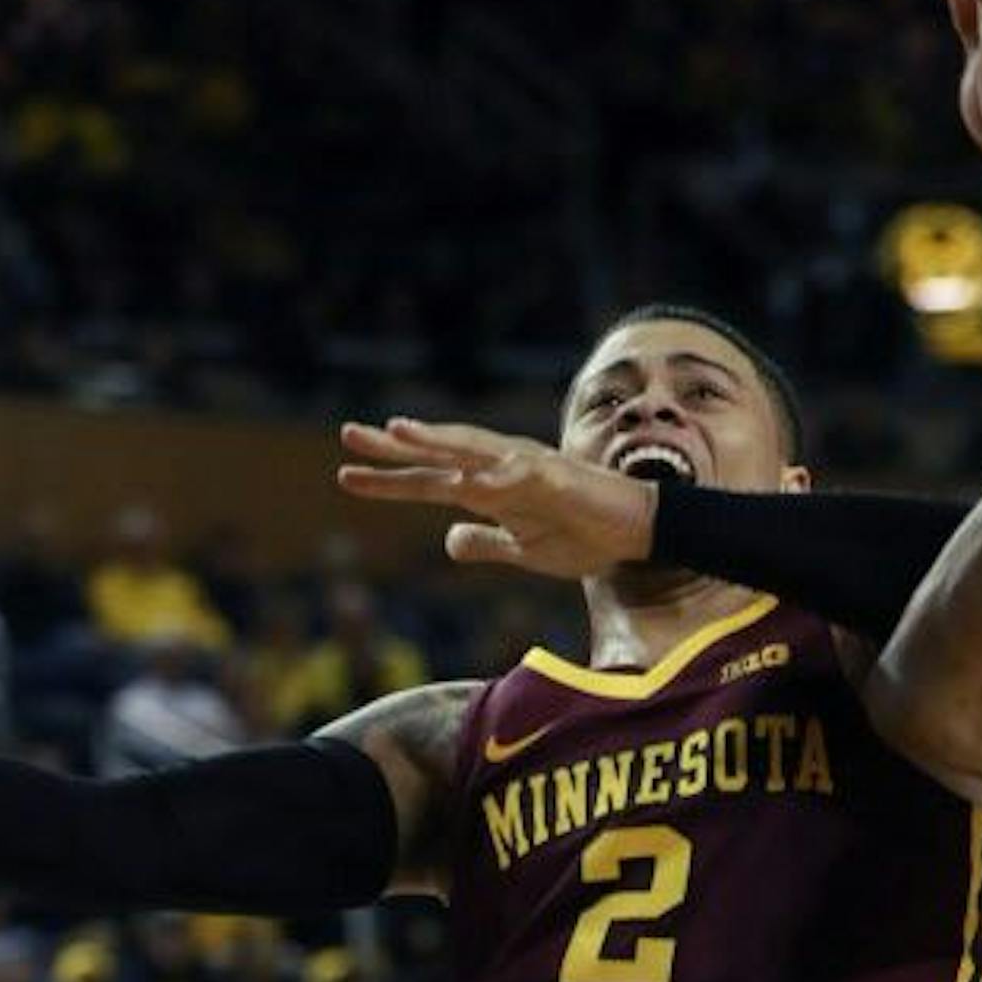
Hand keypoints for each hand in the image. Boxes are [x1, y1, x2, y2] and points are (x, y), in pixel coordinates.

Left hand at [337, 418, 655, 577]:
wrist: (636, 531)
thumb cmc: (583, 535)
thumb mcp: (523, 550)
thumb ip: (485, 543)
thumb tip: (447, 542)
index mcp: (489, 488)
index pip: (429, 482)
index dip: (388, 480)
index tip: (346, 477)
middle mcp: (501, 470)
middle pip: (439, 454)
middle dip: (394, 447)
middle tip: (349, 434)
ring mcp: (528, 469)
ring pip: (472, 450)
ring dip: (435, 440)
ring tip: (397, 431)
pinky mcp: (557, 478)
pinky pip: (518, 477)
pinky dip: (491, 477)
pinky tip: (464, 478)